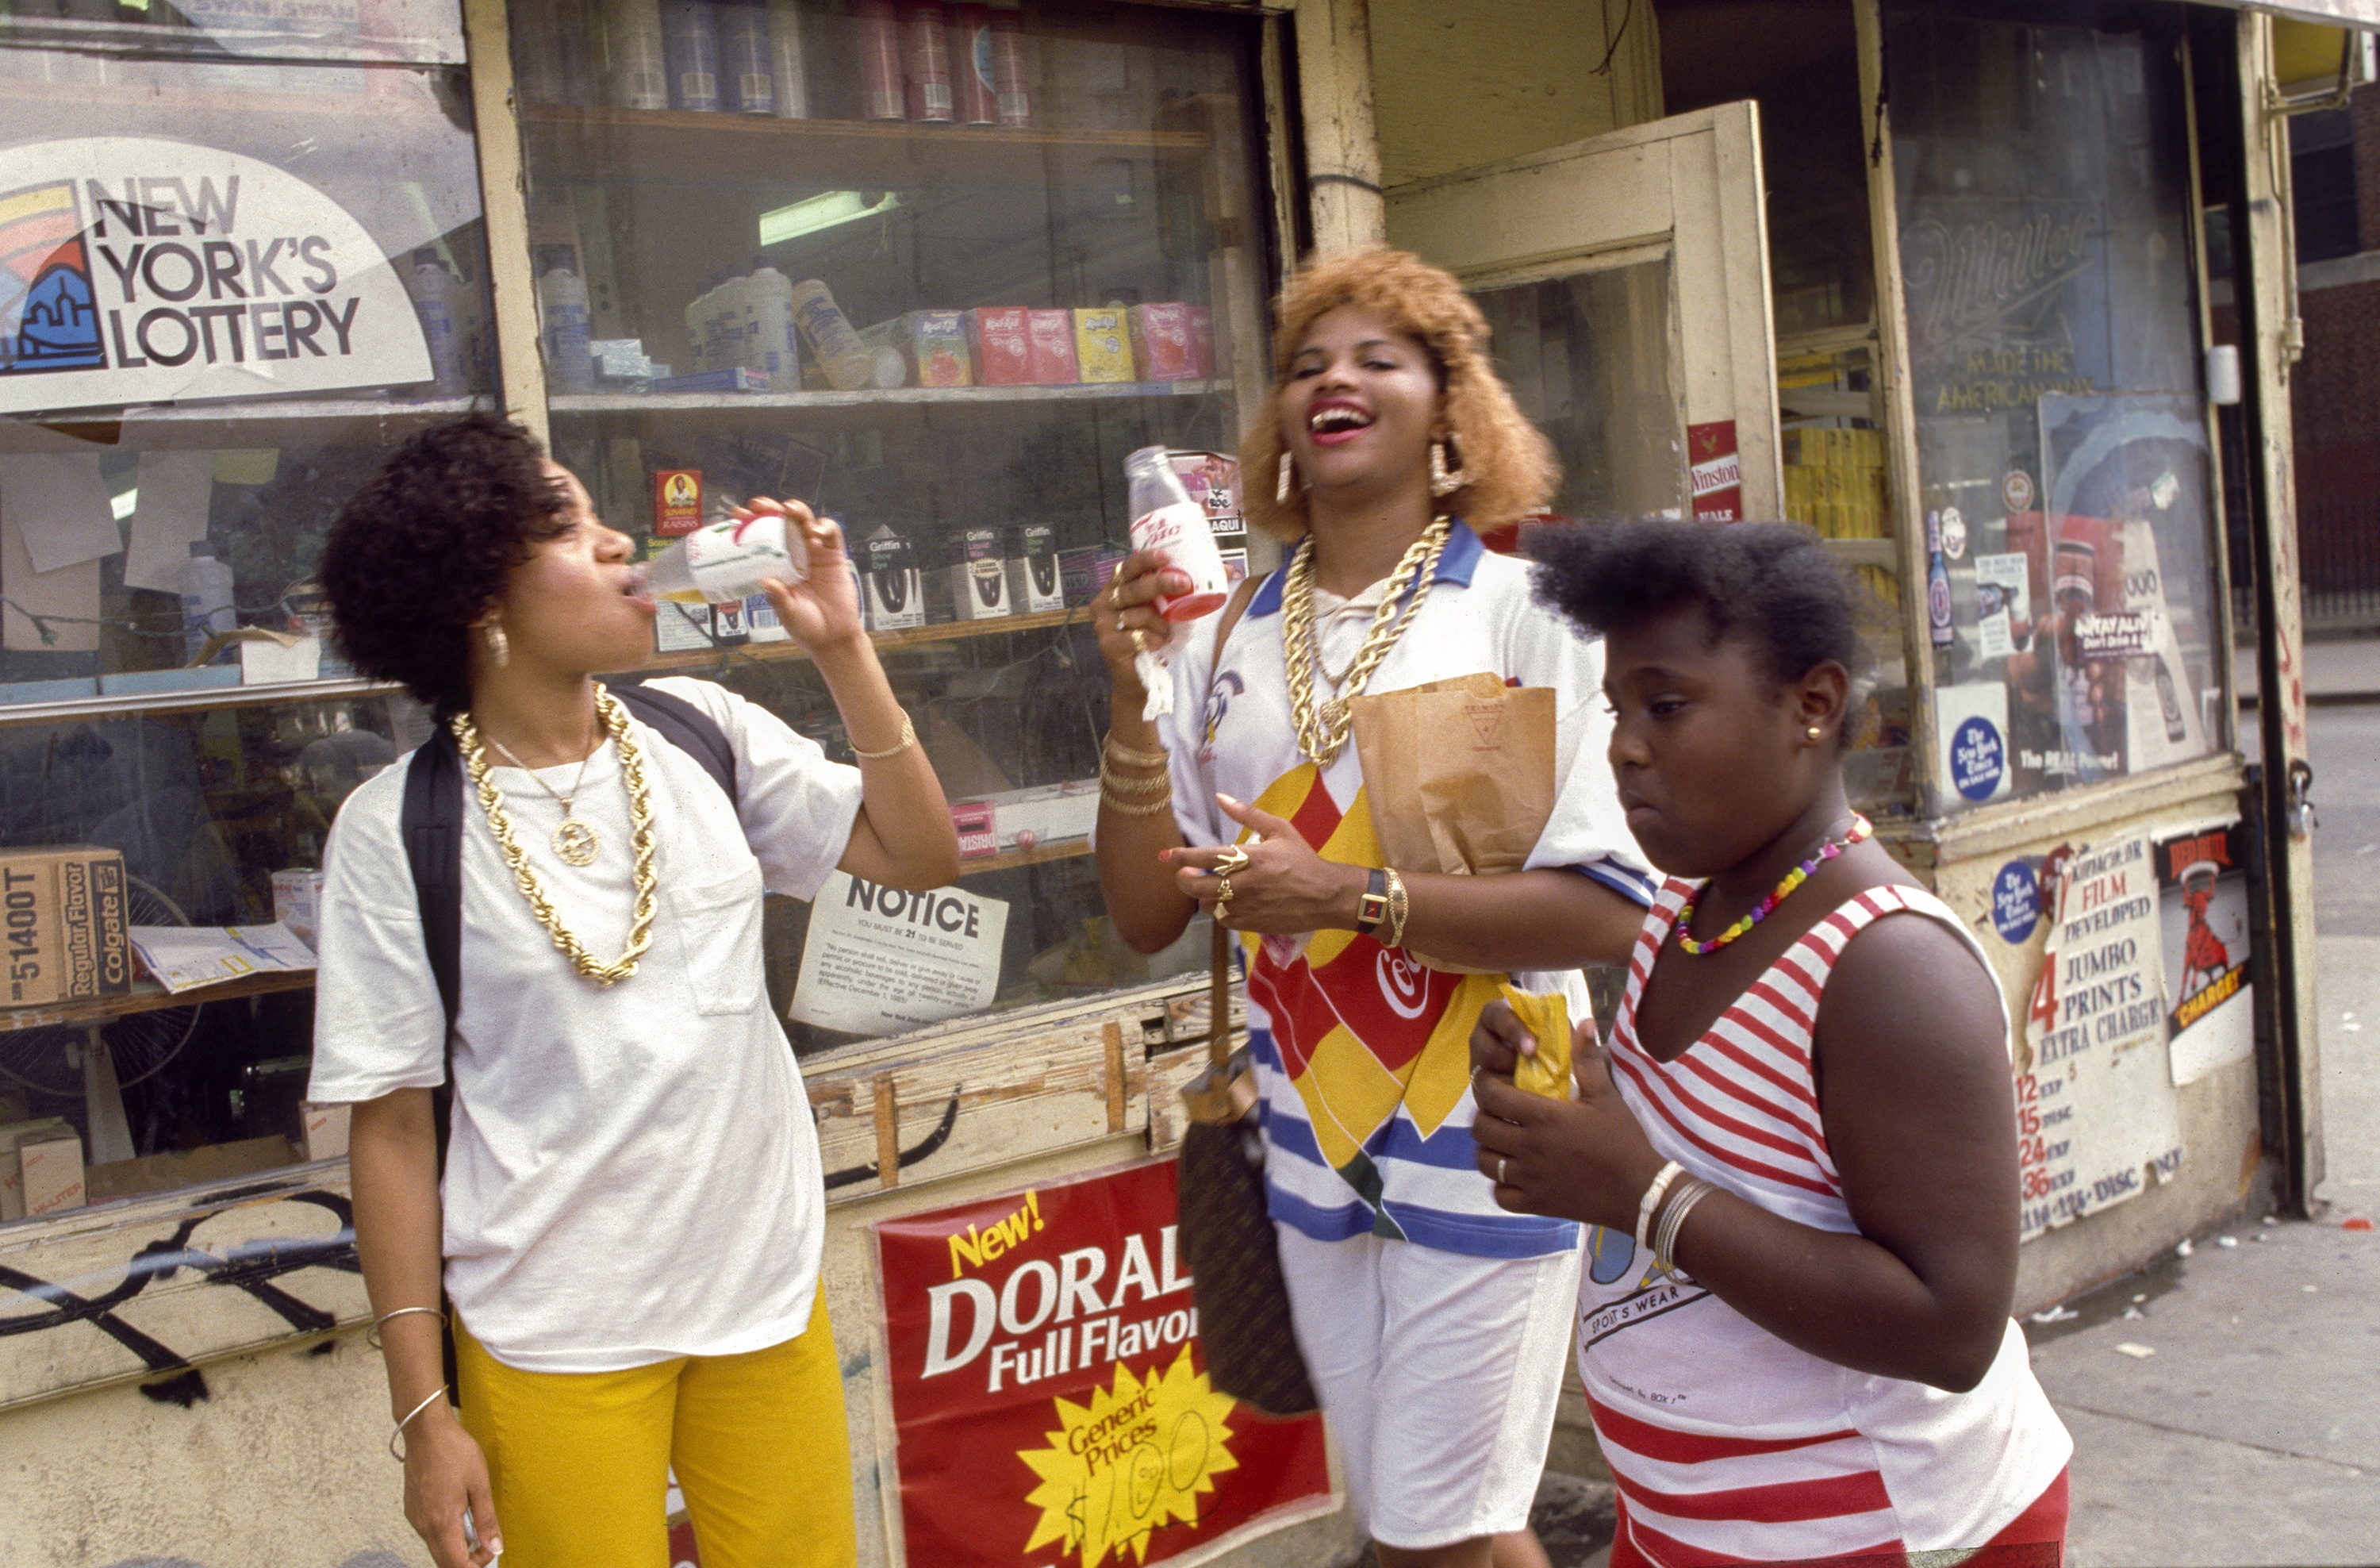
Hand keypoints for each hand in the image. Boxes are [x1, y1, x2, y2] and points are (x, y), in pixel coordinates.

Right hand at [402, 1405, 501, 1567]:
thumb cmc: (454, 1452)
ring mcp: (415, 1518)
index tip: (491, 1549)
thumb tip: (496, 1547)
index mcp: (442, 1522)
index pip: (456, 1565)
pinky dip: (445, 1533)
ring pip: (436, 1548)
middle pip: (444, 1561)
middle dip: (466, 1560)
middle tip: (485, 1542)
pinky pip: (429, 1533)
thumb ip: (486, 1520)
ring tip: (472, 1520)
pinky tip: (457, 1512)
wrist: (426, 1431)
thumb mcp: (479, 1484)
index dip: (476, 1564)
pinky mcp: (411, 1510)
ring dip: (455, 1545)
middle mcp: (424, 1526)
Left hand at [737, 497, 863, 651]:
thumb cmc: (807, 626)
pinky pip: (832, 533)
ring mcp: (815, 553)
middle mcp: (794, 555)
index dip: (750, 523)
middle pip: (782, 523)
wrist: (834, 637)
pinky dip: (825, 527)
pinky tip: (817, 532)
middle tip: (761, 506)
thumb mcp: (787, 613)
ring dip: (798, 512)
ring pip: (806, 521)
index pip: (761, 538)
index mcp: (777, 566)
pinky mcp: (835, 555)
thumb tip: (765, 581)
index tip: (739, 515)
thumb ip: (777, 598)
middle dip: (772, 509)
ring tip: (790, 511)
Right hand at [1093, 549, 1194, 688]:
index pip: (1128, 567)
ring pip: (1137, 614)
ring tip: (1167, 631)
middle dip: (1160, 584)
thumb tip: (1228, 571)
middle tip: (1184, 583)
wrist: (1138, 678)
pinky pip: (1137, 636)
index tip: (1166, 557)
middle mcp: (1105, 602)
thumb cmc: (1152, 637)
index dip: (1145, 559)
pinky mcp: (1108, 644)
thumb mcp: (1168, 610)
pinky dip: (1154, 639)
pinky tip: (1158, 644)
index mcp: (1117, 587)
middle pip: (1133, 588)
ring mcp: (1103, 624)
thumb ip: (1185, 590)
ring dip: (1160, 622)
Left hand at [1164, 794, 1364, 933]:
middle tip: (1185, 873)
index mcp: (1252, 857)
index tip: (1165, 856)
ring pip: (1207, 905)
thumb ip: (1248, 814)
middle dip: (1184, 879)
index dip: (1181, 857)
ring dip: (1203, 895)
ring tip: (1211, 885)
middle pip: (1198, 886)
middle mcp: (1246, 884)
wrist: (1326, 895)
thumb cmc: (1303, 859)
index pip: (1207, 857)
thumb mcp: (1280, 829)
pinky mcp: (1252, 924)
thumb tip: (1221, 797)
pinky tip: (1226, 901)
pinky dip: (1219, 910)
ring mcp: (1248, 907)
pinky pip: (1223, 920)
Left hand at [1469, 1018, 1663, 1229]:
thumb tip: (1582, 1023)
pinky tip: (1512, 1174)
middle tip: (1496, 1112)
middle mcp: (1530, 1147)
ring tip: (1500, 1142)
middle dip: (1483, 1117)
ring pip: (1485, 1162)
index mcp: (1544, 1117)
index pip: (1492, 1097)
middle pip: (1481, 1128)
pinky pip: (1499, 1194)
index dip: (1485, 1087)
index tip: (1492, 1084)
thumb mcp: (1605, 1096)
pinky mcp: (1535, 1204)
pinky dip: (1500, 1184)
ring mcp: (1530, 1178)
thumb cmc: (1622, 1139)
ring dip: (1488, 1149)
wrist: (1639, 1190)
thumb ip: (1587, 1060)